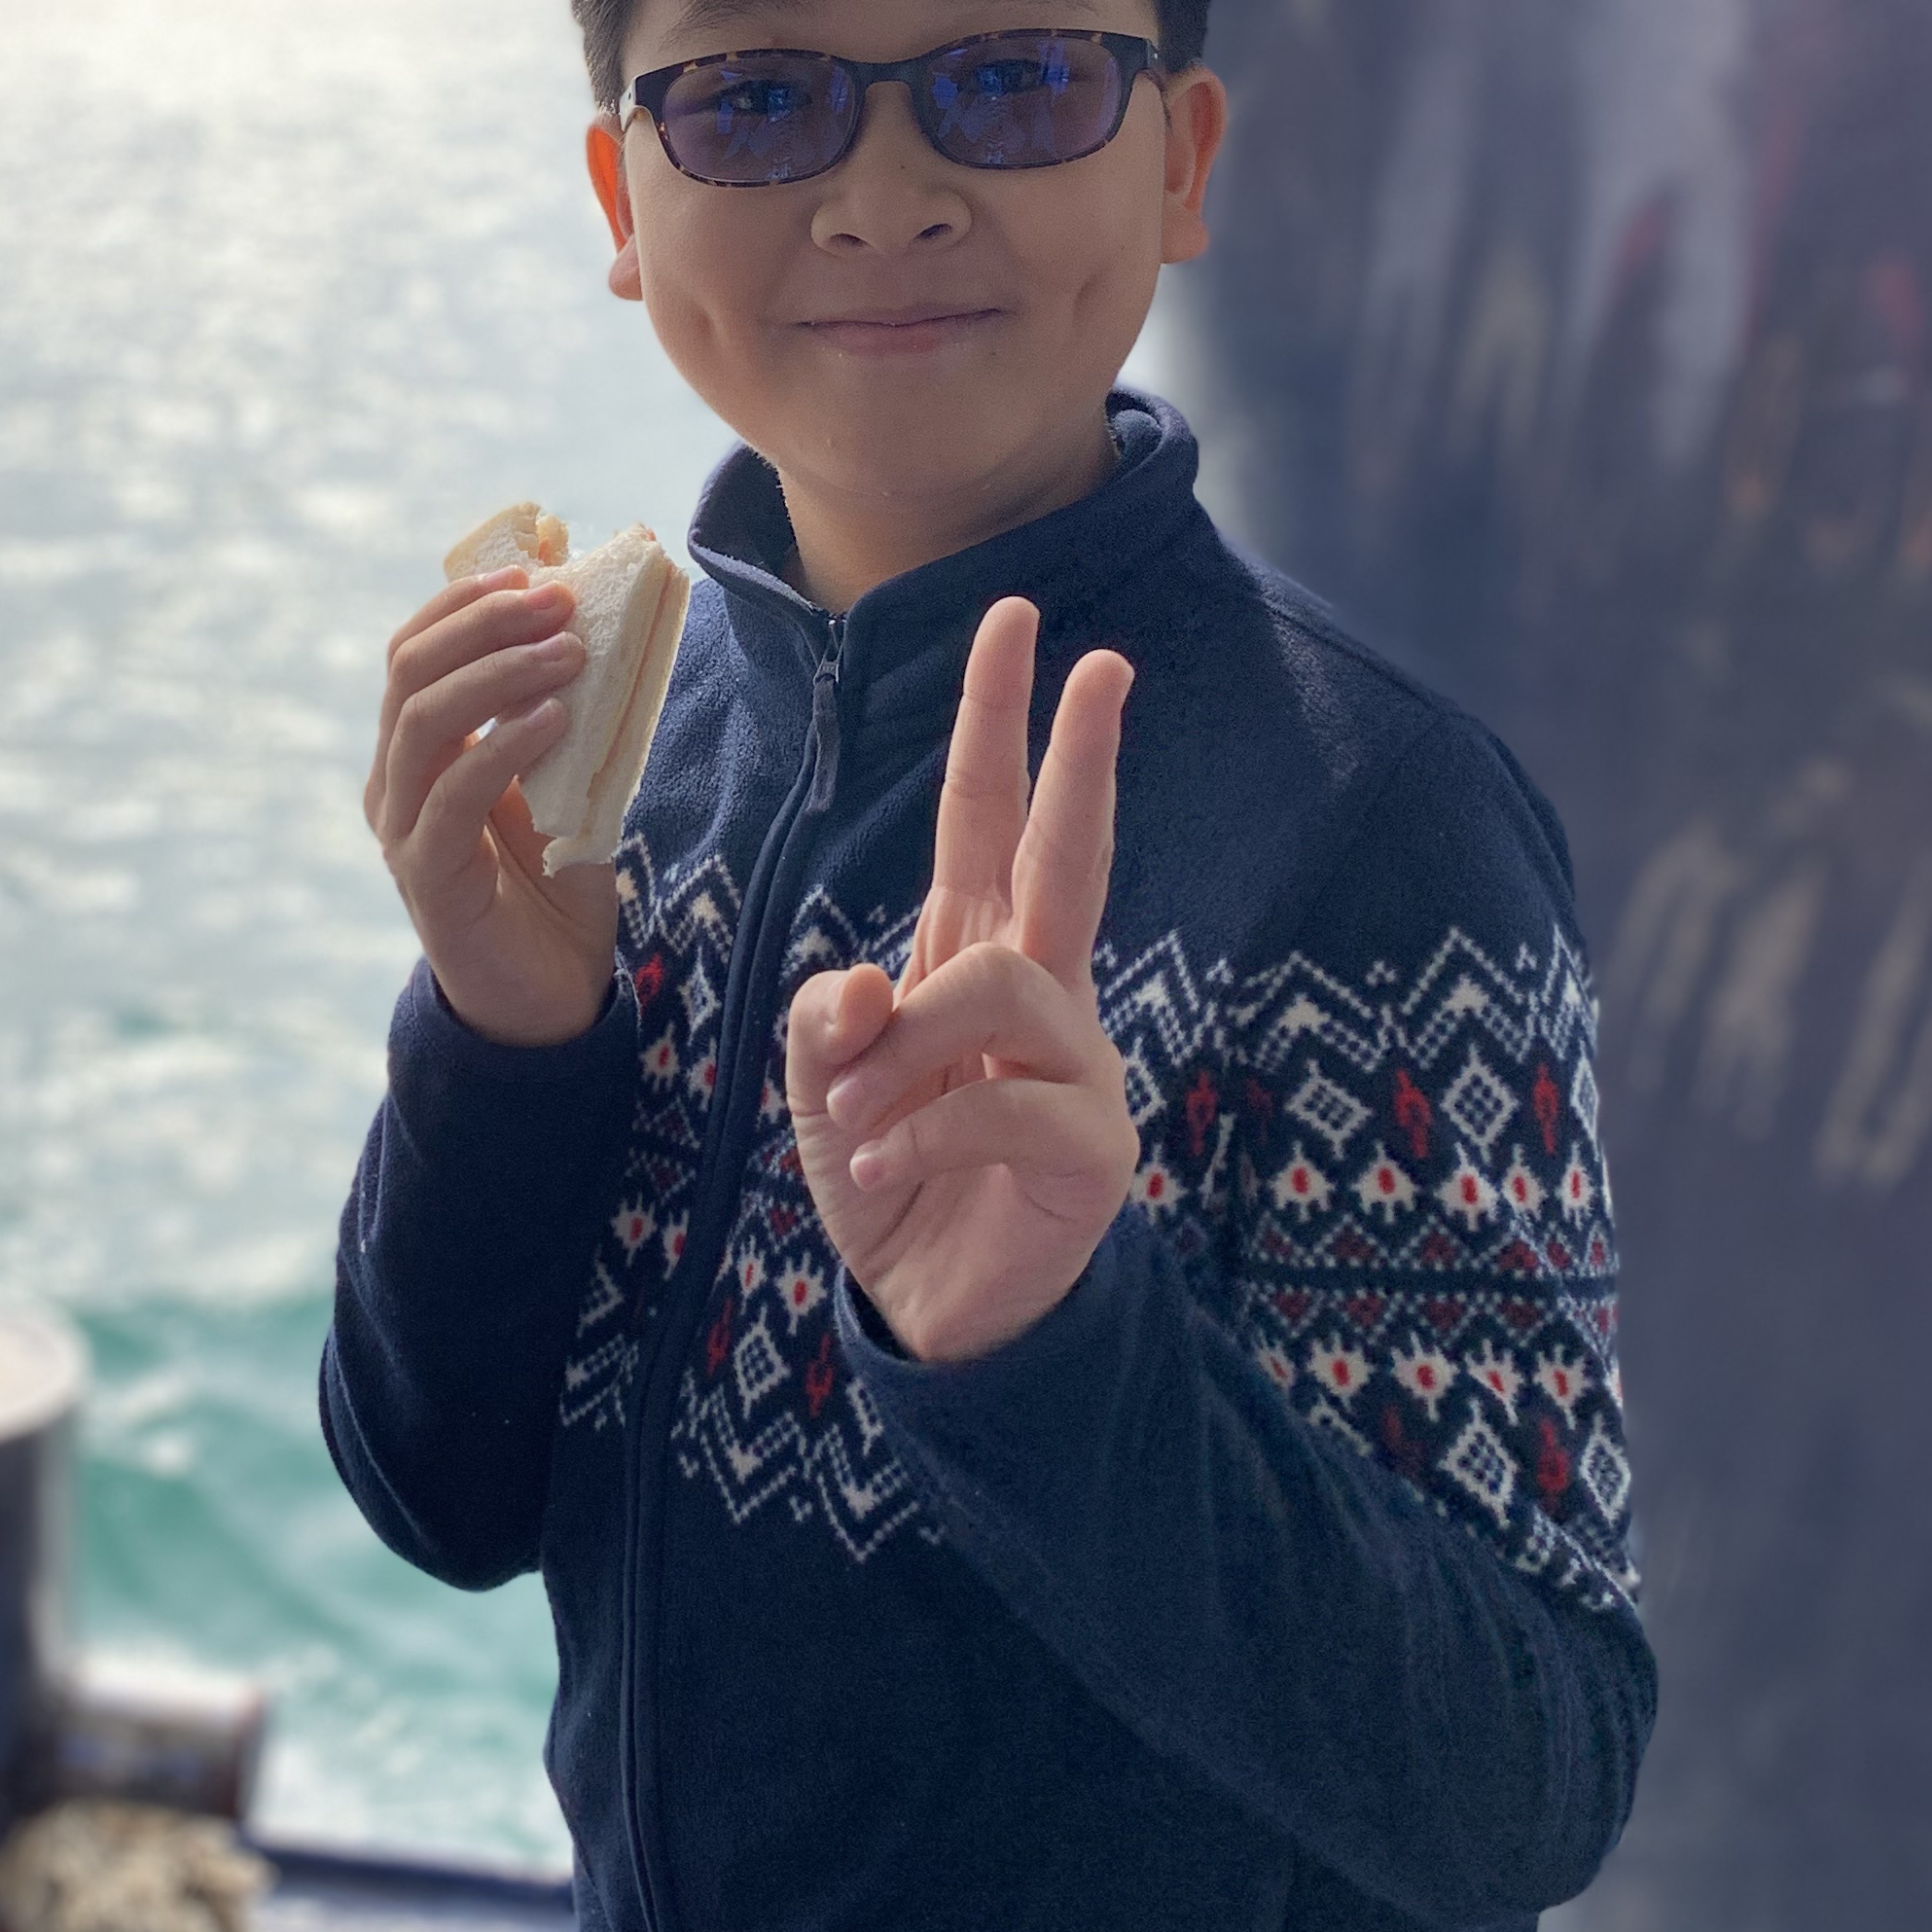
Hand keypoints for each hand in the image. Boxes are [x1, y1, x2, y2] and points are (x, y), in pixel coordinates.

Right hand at [366, 571, 623, 1047]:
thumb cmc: (558, 885)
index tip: (537, 569)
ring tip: (570, 653)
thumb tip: (607, 619)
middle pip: (409, 671)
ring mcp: (401, 831)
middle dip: (485, 622)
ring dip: (499, 673)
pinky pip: (451, 797)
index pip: (414, 650)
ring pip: (422, 722)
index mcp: (416, 752)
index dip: (466, 601)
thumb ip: (571, 711)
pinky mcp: (426, 878)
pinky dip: (501, 746)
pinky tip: (556, 720)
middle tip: (561, 599)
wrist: (552, 999)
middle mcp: (394, 783)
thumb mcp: (569, 780)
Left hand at [787, 598, 1136, 1364]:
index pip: (987, 817)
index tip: (1014, 620)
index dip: (996, 722)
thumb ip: (832, 1018)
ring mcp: (1079, 1064)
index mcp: (972, 953)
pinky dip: (918, 1136)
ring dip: (903, 1055)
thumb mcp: (825, 1085)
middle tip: (1107, 660)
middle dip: (1080, 753)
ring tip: (853, 1125)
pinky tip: (878, 1173)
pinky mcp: (1091, 1146)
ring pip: (997, 988)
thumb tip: (876, 983)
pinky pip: (1002, 1104)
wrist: (931, 1311)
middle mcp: (1040, 991)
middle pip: (1067, 850)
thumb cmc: (887, 1175)